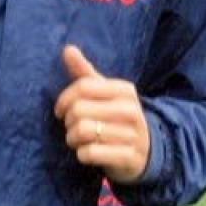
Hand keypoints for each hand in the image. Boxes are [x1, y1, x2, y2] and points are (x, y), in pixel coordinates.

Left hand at [53, 45, 150, 183]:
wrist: (145, 151)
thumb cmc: (115, 117)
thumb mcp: (104, 93)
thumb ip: (85, 72)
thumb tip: (67, 48)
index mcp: (124, 90)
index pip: (83, 86)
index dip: (64, 99)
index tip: (60, 110)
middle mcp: (131, 110)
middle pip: (79, 110)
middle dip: (68, 121)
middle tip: (72, 127)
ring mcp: (132, 135)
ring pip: (82, 132)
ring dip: (72, 139)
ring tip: (77, 140)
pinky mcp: (128, 157)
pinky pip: (90, 153)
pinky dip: (82, 154)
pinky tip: (87, 152)